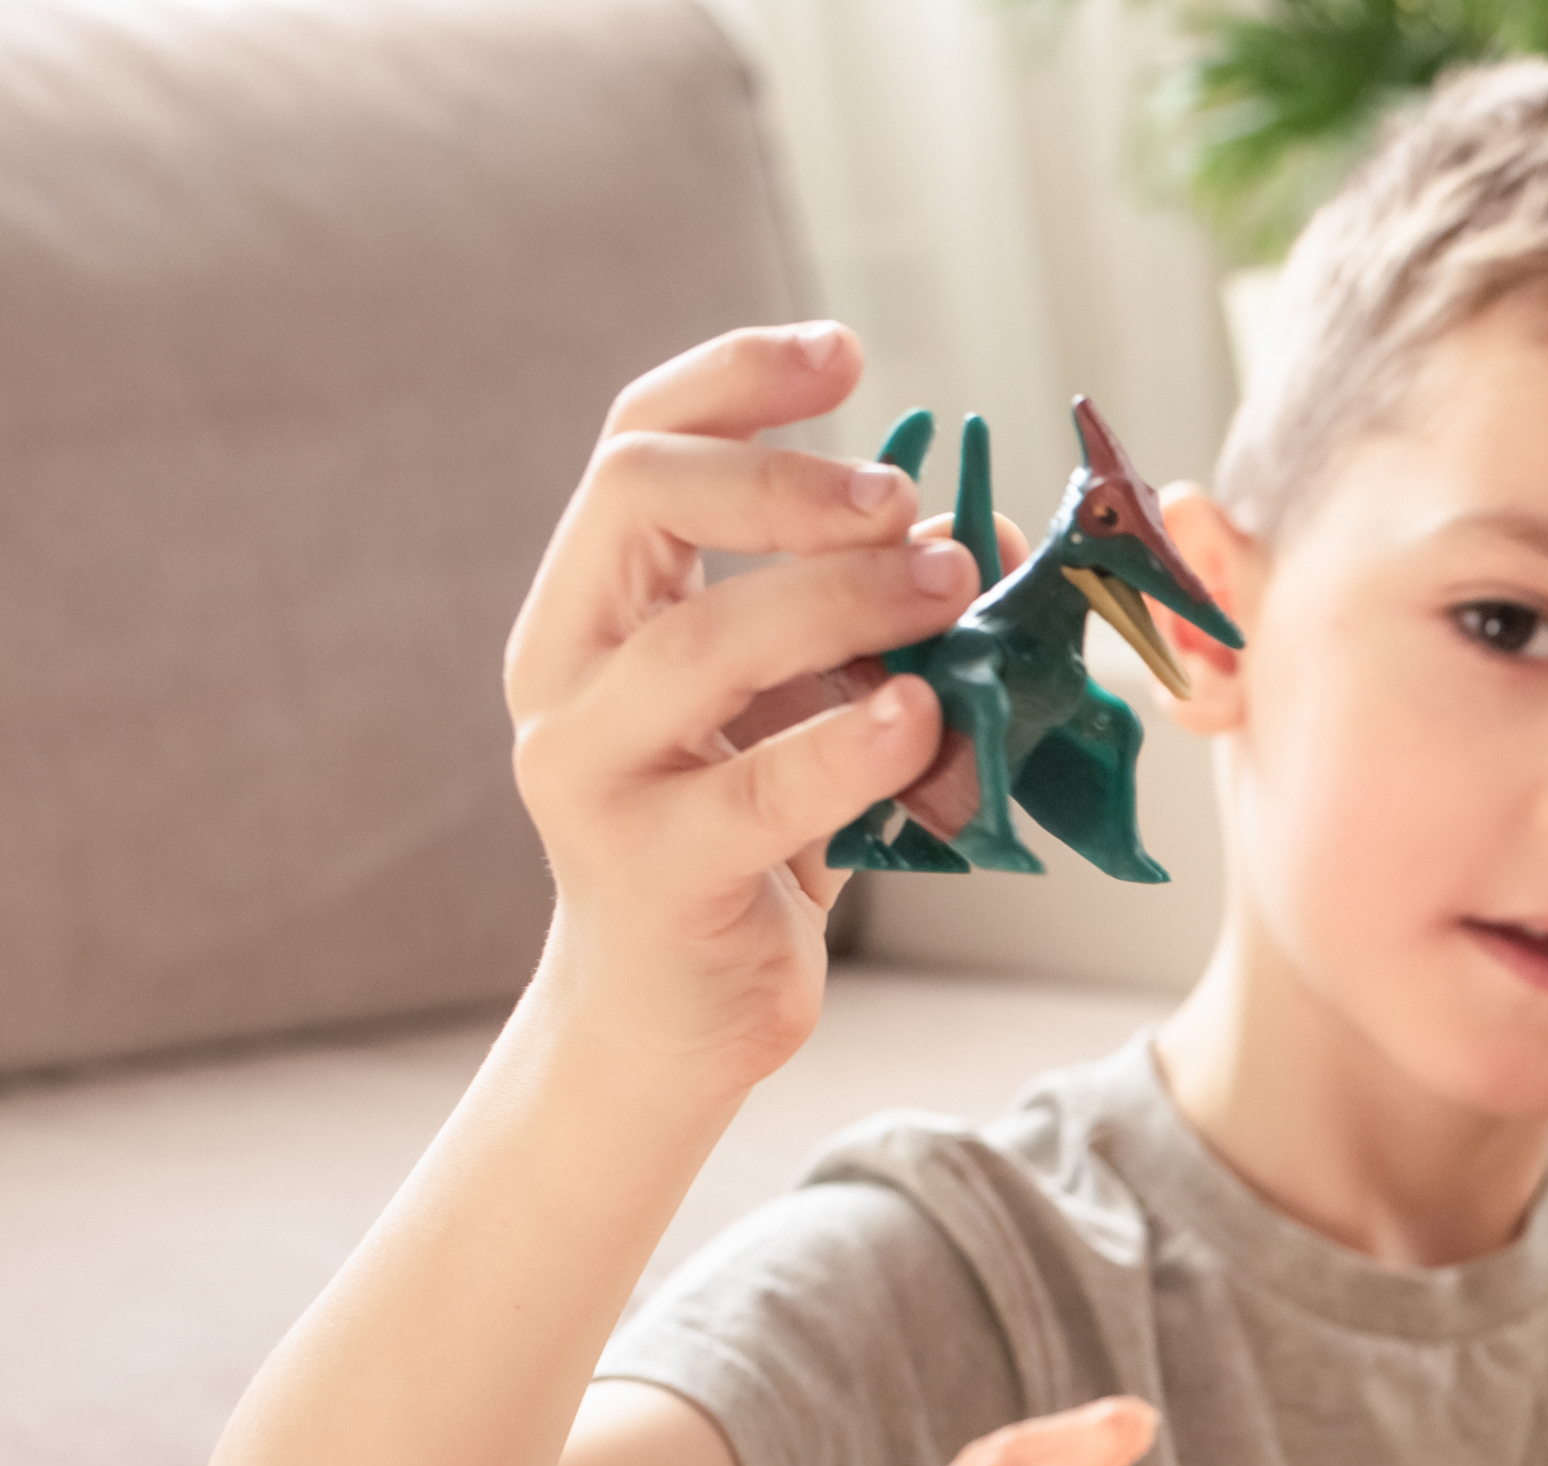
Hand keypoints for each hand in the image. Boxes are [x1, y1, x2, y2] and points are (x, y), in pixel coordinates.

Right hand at [501, 323, 978, 1096]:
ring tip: (948, 590)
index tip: (847, 352)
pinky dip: (850, 744)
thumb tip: (971, 528)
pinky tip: (922, 716)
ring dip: (842, 598)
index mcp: (592, 606)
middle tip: (909, 499)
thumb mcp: (804, 706)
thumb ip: (860, 622)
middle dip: (787, 477)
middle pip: (640, 497)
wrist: (674, 1017)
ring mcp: (590, 770)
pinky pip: (759, 790)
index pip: (635, 442)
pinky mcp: (650, 872)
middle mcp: (563, 670)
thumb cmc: (750, 844)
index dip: (736, 377)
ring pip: (701, 642)